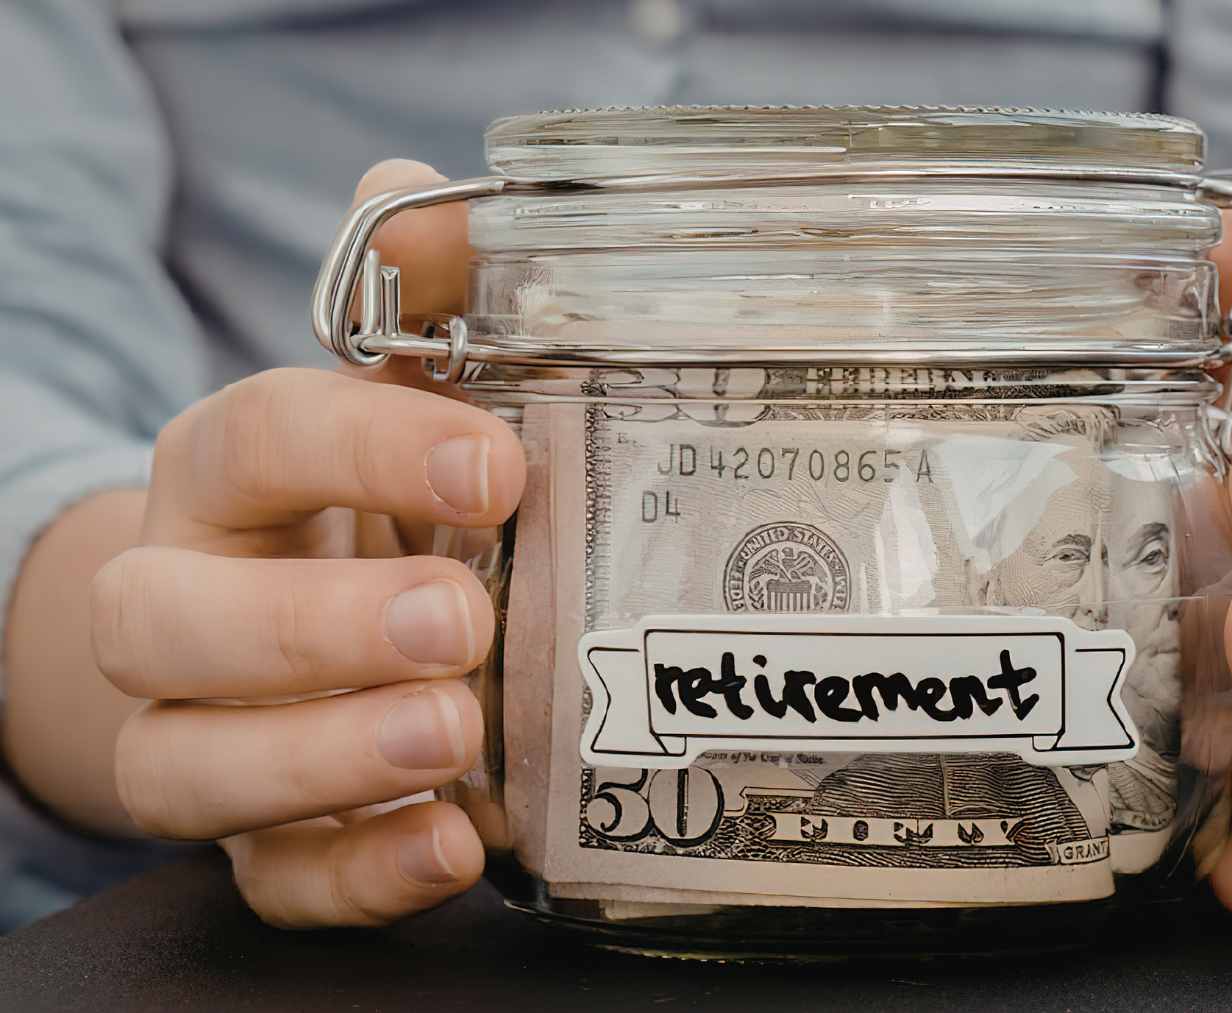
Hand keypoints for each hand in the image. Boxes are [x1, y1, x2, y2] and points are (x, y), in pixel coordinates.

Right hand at [89, 161, 518, 927]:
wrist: (313, 631)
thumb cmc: (381, 503)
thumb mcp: (410, 396)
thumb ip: (425, 301)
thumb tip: (414, 205)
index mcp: (230, 478)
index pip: (255, 440)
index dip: (363, 449)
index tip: (495, 466)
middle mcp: (186, 603)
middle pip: (172, 618)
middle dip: (313, 625)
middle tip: (460, 619)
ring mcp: (204, 732)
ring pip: (190, 761)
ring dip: (320, 757)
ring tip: (451, 738)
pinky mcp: (257, 839)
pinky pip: (272, 878)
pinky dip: (356, 874)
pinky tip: (451, 847)